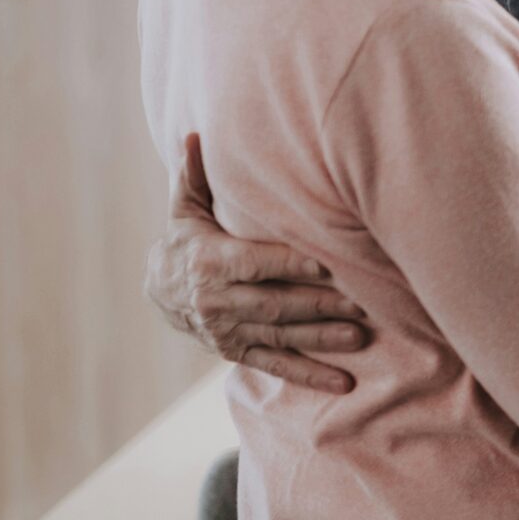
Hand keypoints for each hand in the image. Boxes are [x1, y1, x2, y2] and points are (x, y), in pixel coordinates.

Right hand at [146, 134, 367, 392]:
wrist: (157, 289)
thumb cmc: (185, 239)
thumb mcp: (185, 208)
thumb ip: (194, 175)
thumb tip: (194, 135)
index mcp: (210, 262)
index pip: (255, 263)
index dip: (290, 265)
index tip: (326, 265)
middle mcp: (217, 301)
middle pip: (274, 304)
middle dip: (318, 305)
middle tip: (361, 304)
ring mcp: (228, 331)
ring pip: (280, 336)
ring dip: (321, 339)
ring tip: (359, 338)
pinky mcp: (236, 352)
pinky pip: (276, 365)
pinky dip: (309, 376)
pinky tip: (342, 384)